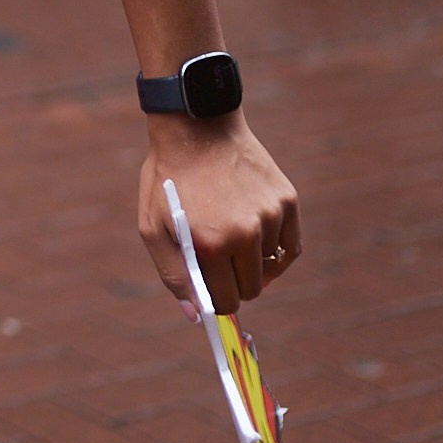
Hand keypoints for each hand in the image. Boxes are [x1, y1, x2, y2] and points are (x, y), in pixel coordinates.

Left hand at [139, 114, 299, 318]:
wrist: (197, 127)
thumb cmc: (169, 179)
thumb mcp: (152, 227)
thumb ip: (173, 275)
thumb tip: (195, 315)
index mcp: (211, 244)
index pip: (227, 301)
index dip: (217, 301)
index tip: (210, 290)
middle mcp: (246, 233)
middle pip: (253, 289)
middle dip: (235, 285)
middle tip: (219, 265)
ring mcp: (271, 216)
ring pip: (272, 267)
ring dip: (253, 261)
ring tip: (231, 237)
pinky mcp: (287, 201)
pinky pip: (290, 245)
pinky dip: (275, 249)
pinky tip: (256, 238)